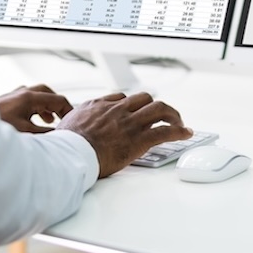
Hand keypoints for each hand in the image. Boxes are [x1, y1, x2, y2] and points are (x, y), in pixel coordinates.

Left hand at [0, 84, 73, 133]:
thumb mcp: (26, 133)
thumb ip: (46, 133)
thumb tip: (60, 135)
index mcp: (29, 97)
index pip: (57, 99)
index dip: (68, 110)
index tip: (73, 121)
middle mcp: (21, 93)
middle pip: (47, 92)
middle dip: (57, 104)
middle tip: (64, 117)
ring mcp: (12, 96)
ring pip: (36, 95)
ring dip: (45, 106)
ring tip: (50, 120)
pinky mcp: (6, 102)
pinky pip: (26, 100)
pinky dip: (34, 108)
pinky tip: (33, 120)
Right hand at [56, 91, 191, 177]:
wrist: (71, 154)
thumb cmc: (66, 146)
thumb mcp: (66, 126)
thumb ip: (74, 123)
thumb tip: (68, 128)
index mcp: (99, 106)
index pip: (121, 98)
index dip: (131, 105)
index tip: (135, 111)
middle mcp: (117, 110)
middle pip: (144, 98)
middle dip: (155, 106)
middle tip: (161, 115)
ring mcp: (130, 123)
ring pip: (159, 109)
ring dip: (172, 114)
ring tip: (179, 122)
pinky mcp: (139, 139)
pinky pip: (165, 131)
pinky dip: (179, 131)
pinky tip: (186, 133)